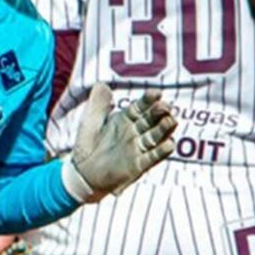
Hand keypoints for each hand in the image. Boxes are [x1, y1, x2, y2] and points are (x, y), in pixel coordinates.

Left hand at [61, 84, 177, 202]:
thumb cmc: (86, 144)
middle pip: (151, 120)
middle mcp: (134, 132)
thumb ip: (98, 103)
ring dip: (165, 129)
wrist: (82, 171)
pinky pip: (152, 157)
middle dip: (160, 113)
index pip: (140, 107)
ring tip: (172, 121)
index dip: (149, 100)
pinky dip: (161, 151)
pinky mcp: (138, 165)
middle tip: (166, 106)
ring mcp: (137, 148)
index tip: (157, 93)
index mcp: (125, 119)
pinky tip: (169, 144)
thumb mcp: (90, 120)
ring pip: (155, 136)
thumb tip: (102, 84)